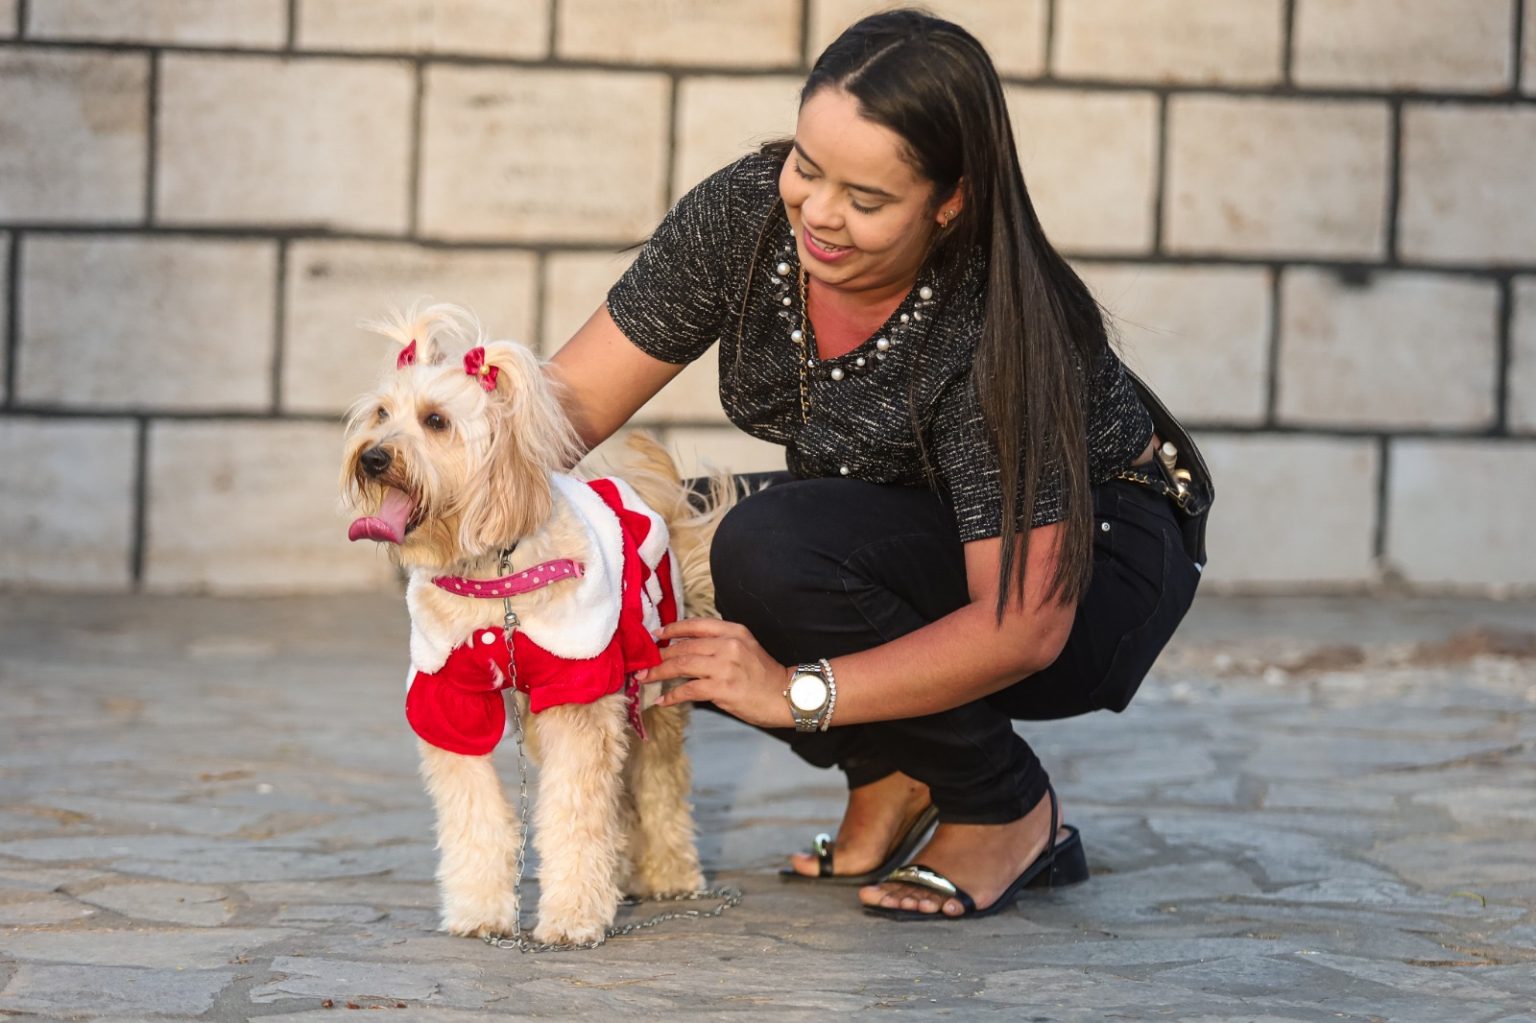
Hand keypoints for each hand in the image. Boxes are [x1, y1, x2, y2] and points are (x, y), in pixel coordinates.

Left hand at [636, 618, 791, 728]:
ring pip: (681, 665)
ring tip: (644, 678)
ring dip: (659, 673)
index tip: (657, 634)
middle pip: (684, 646)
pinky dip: (672, 696)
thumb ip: (719, 644)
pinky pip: (688, 690)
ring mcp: (724, 666)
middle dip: (660, 655)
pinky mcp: (721, 688)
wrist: (785, 695)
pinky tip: (662, 700)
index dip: (673, 628)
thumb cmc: (764, 674)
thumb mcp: (745, 647)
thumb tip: (686, 649)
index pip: (696, 625)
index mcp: (733, 631)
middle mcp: (728, 645)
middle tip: (644, 663)